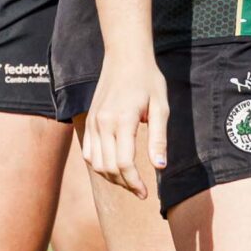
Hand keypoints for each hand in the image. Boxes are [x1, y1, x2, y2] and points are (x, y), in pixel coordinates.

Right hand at [83, 57, 170, 197]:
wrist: (125, 57)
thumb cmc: (148, 80)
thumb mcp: (161, 107)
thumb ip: (159, 138)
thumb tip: (159, 167)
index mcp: (122, 120)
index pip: (123, 163)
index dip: (135, 183)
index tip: (146, 194)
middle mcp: (103, 123)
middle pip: (108, 167)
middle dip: (125, 184)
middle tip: (141, 190)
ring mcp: (93, 122)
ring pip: (96, 164)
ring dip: (111, 178)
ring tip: (129, 181)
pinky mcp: (89, 121)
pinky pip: (89, 153)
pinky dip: (99, 166)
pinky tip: (113, 168)